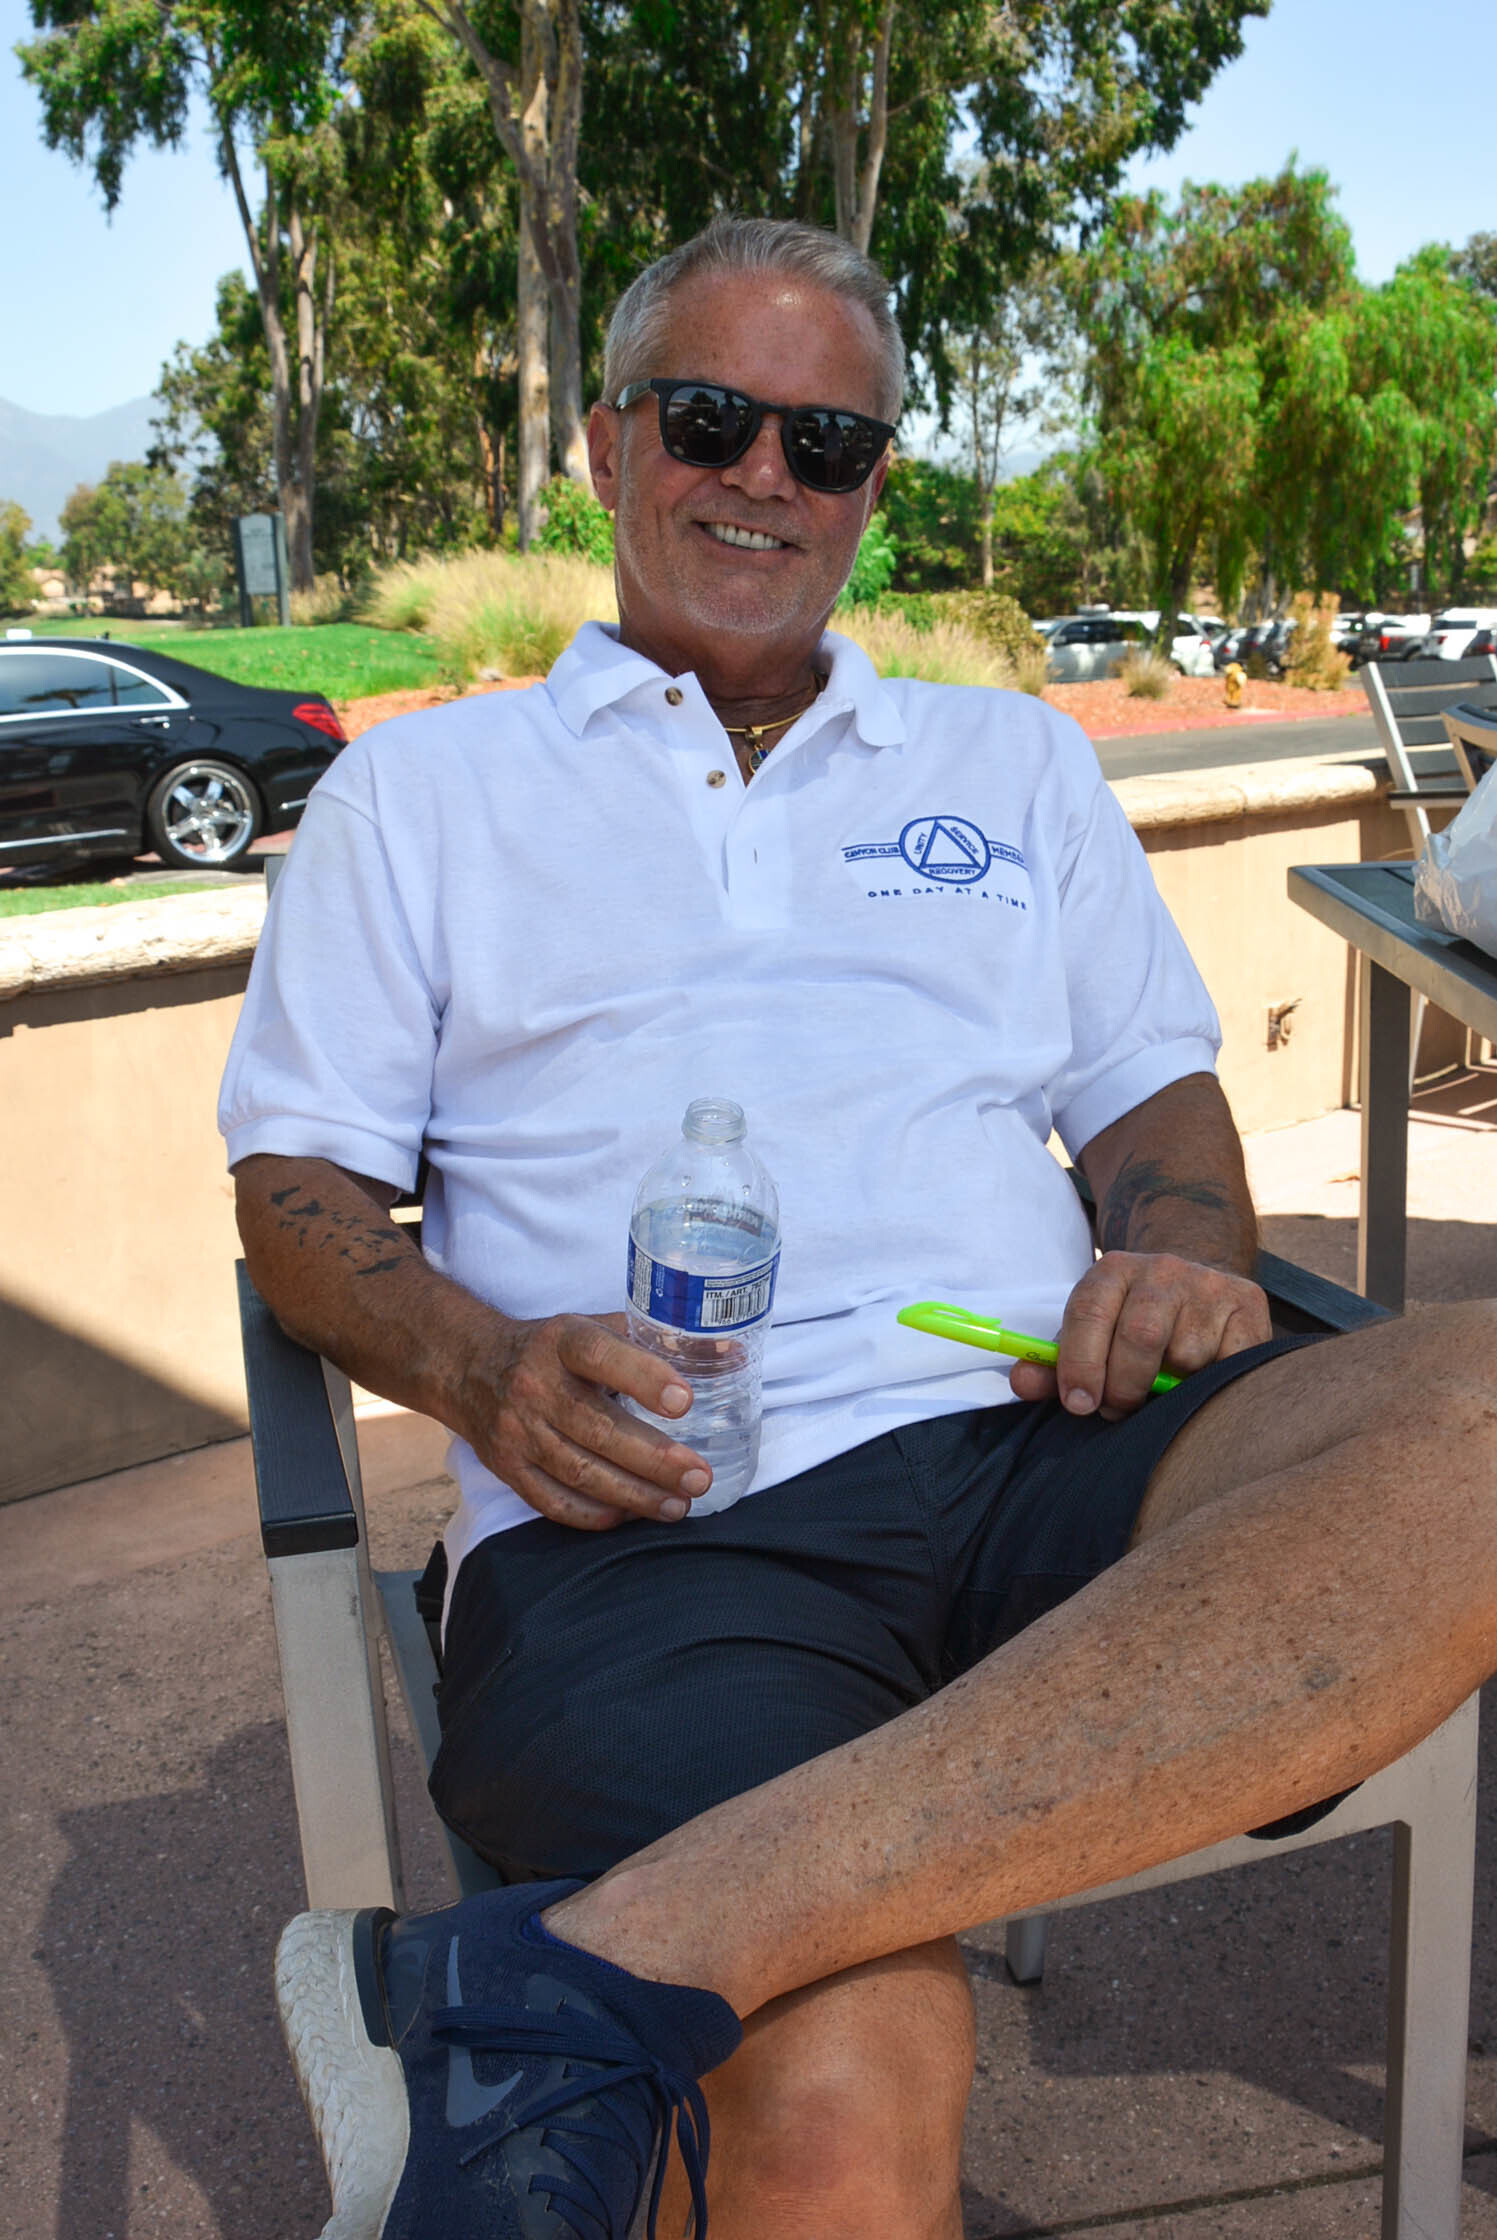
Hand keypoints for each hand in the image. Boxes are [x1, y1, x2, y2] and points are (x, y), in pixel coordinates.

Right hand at [458, 1311, 712, 1530]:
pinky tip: (631, 1514)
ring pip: (580, 1472)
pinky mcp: (507, 1468)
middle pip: (598, 1429)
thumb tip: (730, 1351)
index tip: (685, 1401)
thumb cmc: (552, 1349)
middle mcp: (535, 1386)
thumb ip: (654, 1338)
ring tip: (679, 1504)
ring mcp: (517, 1432)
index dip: (643, 1378)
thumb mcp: (592, 1327)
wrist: (469, 1367)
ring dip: (635, 1495)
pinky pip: (553, 1502)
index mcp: (562, 1341)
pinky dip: (595, 1514)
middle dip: (654, 1459)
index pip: (601, 1355)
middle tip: (700, 1476)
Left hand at [1007, 1252, 1271, 1418]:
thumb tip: (1022, 1383)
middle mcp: (1162, 1269)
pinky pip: (1232, 1361)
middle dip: (1124, 1386)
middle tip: (1118, 1409)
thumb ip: (1053, 1363)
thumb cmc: (1130, 1322)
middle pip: (1139, 1336)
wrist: (1196, 1279)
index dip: (1080, 1363)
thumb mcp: (1089, 1333)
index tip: (1079, 1404)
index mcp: (1112, 1270)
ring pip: (1187, 1355)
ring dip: (1171, 1388)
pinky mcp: (1249, 1304)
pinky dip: (1213, 1383)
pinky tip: (1201, 1381)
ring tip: (1162, 1390)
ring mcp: (1209, 1285)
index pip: (1089, 1313)